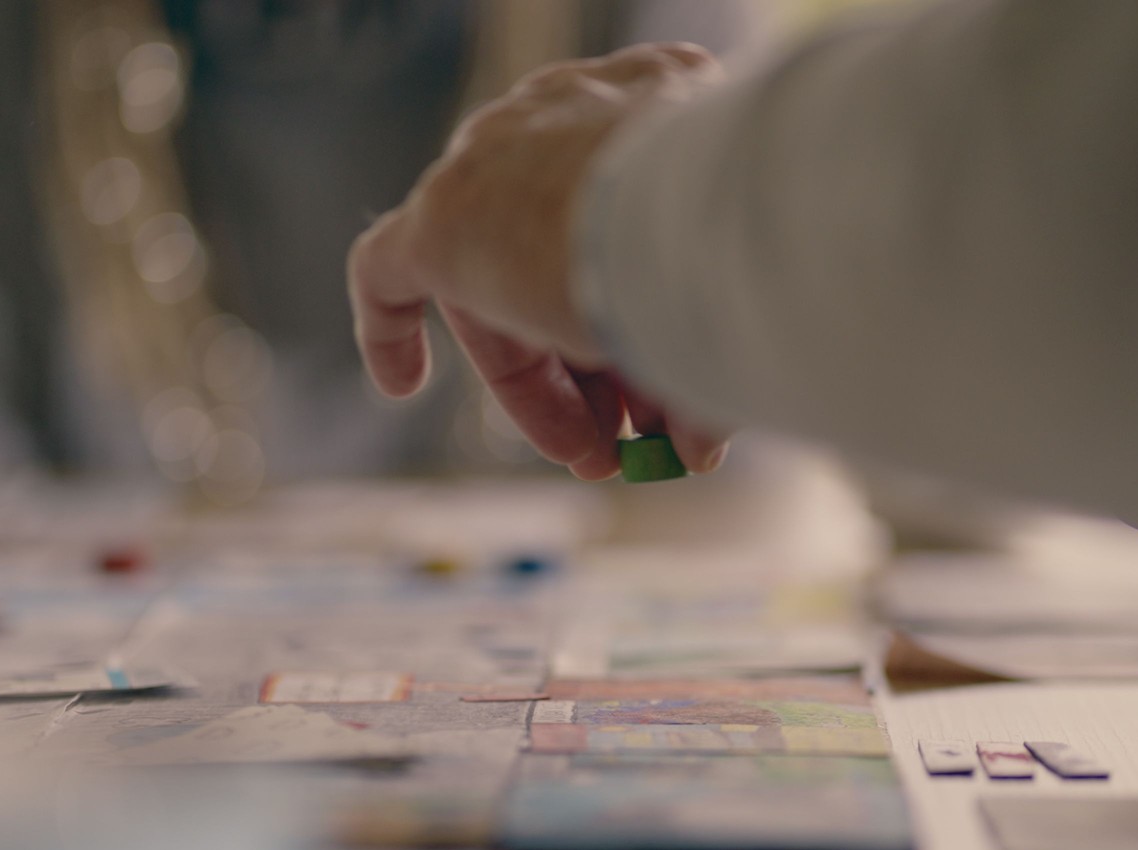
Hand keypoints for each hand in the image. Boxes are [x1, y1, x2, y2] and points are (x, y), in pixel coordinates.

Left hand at [347, 43, 729, 480]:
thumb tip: (699, 439)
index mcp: (654, 101)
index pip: (627, 213)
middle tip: (636, 443)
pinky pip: (392, 269)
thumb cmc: (744, 239)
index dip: (641, 312)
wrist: (698, 207)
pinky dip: (394, 328)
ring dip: (553, 386)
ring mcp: (497, 162)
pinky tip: (401, 384)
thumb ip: (709, 343)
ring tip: (597, 459)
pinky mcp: (443, 217)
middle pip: (565, 258)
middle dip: (604, 367)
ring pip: (508, 288)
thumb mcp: (736, 284)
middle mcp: (568, 118)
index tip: (672, 391)